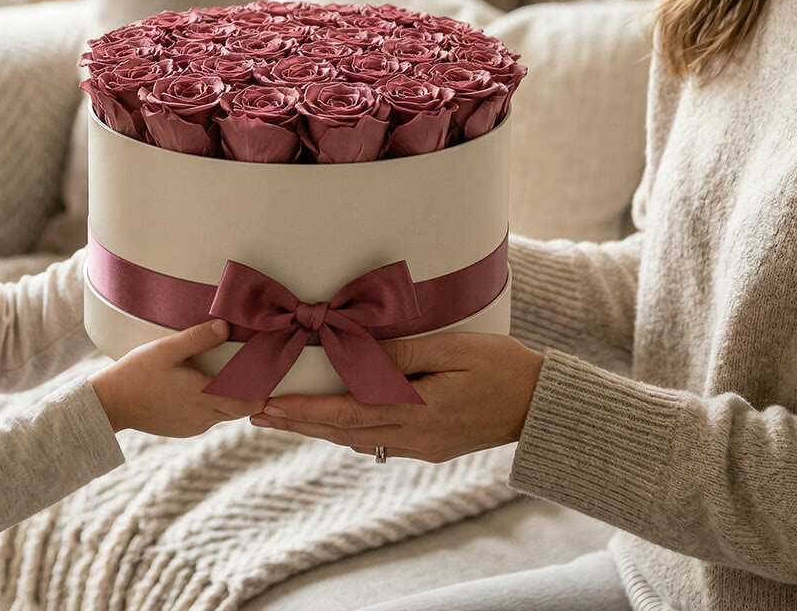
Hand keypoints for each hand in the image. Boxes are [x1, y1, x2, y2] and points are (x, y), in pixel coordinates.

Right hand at [91, 319, 264, 436]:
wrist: (109, 404)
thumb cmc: (137, 373)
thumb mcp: (167, 349)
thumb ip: (198, 338)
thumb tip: (226, 326)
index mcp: (204, 398)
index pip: (248, 402)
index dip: (263, 391)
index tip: (273, 374)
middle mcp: (202, 418)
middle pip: (239, 408)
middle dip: (250, 392)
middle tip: (258, 369)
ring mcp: (192, 426)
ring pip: (223, 413)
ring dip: (230, 397)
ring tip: (234, 373)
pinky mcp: (182, 429)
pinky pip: (207, 417)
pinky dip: (213, 403)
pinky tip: (205, 386)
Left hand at [250, 332, 542, 462]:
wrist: (541, 406)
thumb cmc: (502, 367)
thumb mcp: (454, 350)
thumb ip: (404, 354)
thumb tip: (356, 351)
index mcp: (418, 412)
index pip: (347, 412)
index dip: (305, 409)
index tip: (269, 405)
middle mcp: (415, 436)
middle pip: (343, 431)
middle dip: (298, 422)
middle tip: (255, 413)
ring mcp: (423, 445)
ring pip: (358, 439)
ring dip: (318, 427)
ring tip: (282, 417)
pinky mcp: (431, 445)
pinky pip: (379, 440)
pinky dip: (349, 430)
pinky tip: (333, 422)